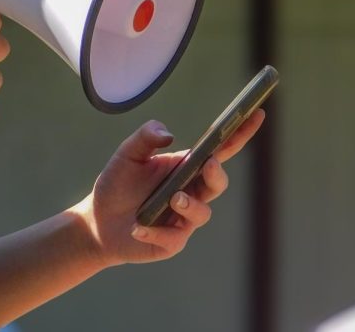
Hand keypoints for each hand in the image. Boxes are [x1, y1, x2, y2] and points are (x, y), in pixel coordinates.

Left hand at [71, 109, 264, 266]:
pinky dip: (156, 231)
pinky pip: (174, 238)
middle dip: (217, 174)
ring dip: (189, 204)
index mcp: (185, 166)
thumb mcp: (127, 155)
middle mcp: (190, 191)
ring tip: (172, 199)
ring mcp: (184, 218)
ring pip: (202, 213)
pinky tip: (138, 227)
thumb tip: (169, 134)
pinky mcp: (172, 241)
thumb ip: (145, 138)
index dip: (240, 133)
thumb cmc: (117, 183)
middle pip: (217, 182)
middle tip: (207, 165)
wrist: (98, 220)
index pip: (219, 150)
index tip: (257, 113)